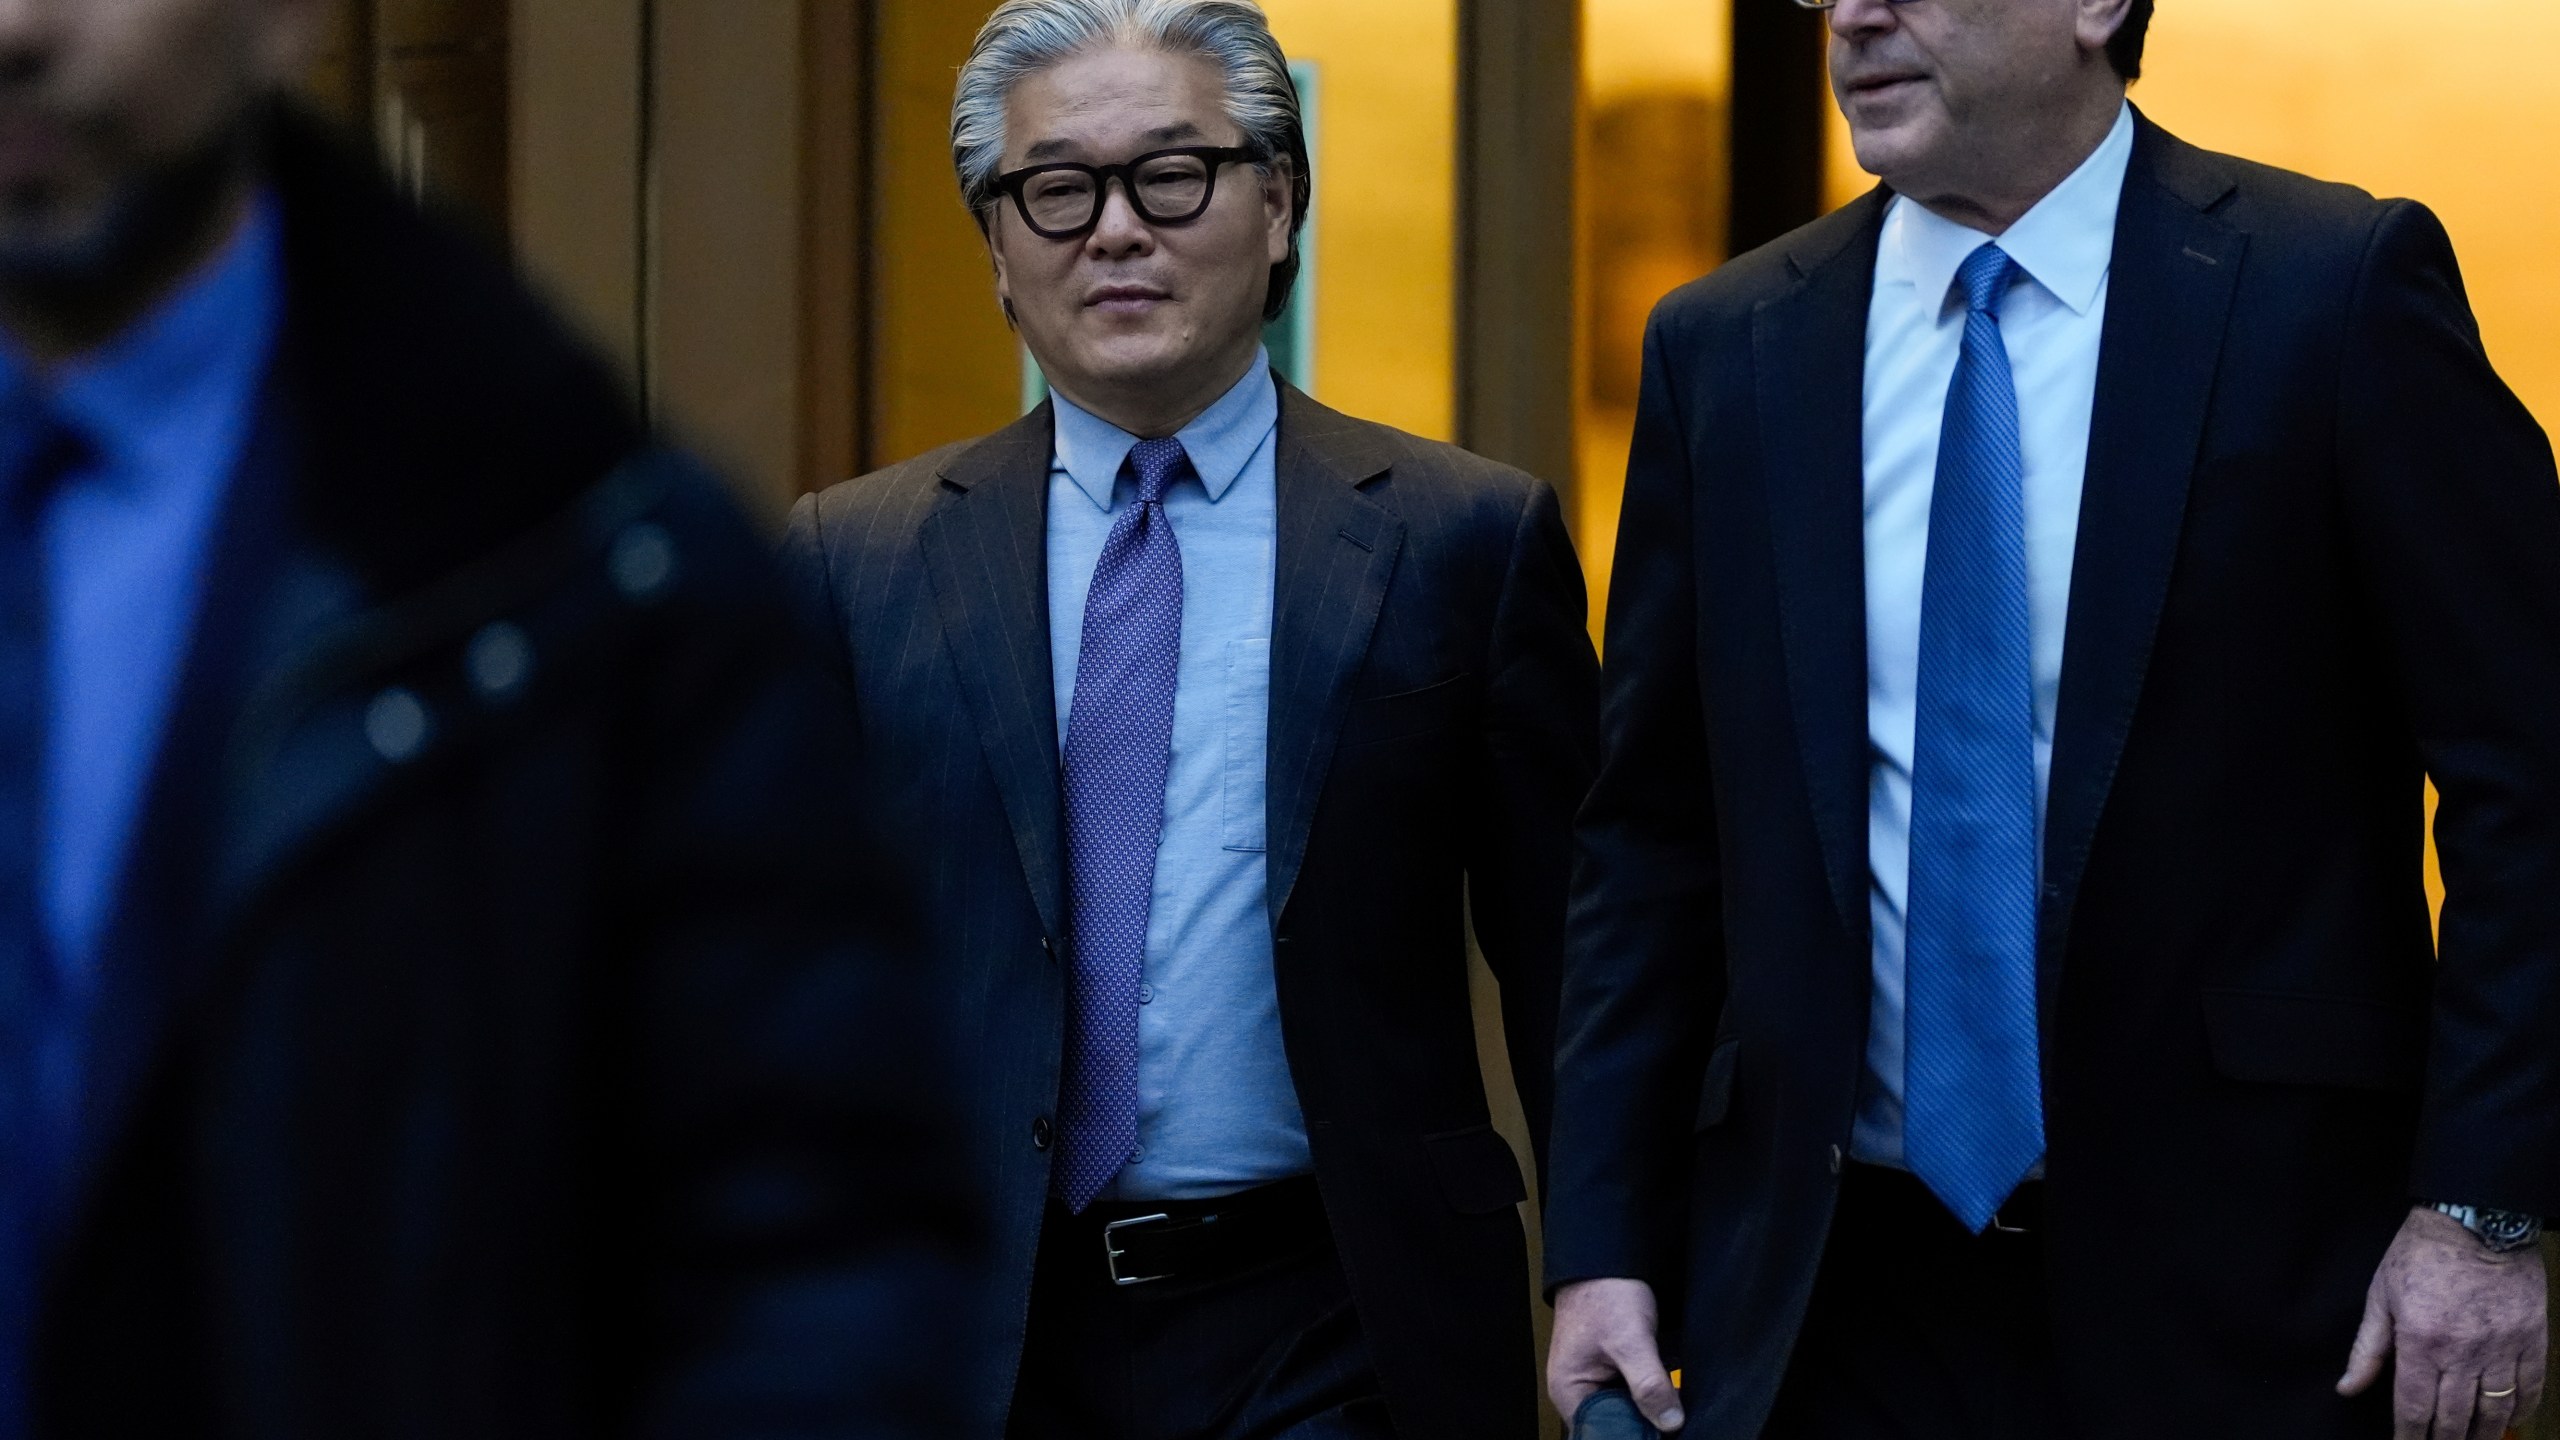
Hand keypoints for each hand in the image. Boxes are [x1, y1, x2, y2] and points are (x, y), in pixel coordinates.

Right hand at [1549, 1277, 1684, 1431]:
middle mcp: (1579, 1392)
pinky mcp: (1615, 1371)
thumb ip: (1648, 1384)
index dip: (1635, 1434)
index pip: (1603, 1433)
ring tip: (1671, 1399)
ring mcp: (1597, 1381)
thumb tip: (1670, 1423)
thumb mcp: (1630, 1341)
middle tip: (1672, 1412)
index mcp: (1569, 1392)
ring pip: (1629, 1411)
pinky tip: (1668, 1388)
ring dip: (1651, 1406)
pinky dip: (1652, 1392)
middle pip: (1617, 1425)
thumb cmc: (1604, 1294)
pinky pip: (1634, 1394)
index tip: (1663, 1428)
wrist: (1607, 1258)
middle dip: (1646, 1421)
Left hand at [2338, 1206, 2548, 1438]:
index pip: (2415, 1407)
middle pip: (2455, 1418)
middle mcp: (2464, 1351)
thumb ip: (2367, 1349)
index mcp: (2421, 1342)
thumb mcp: (2381, 1297)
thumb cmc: (2419, 1256)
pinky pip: (2531, 1387)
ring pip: (2495, 1410)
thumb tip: (2347, 1389)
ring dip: (2482, 1435)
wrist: (2475, 1221)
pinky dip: (2521, 1411)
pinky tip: (2509, 1422)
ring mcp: (2503, 1347)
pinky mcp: (2532, 1338)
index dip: (2410, 1436)